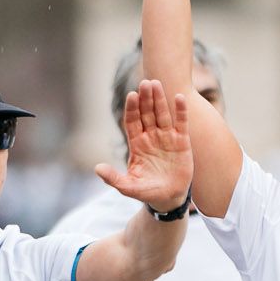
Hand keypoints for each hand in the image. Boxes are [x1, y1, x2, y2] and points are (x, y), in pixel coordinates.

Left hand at [95, 79, 192, 212]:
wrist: (168, 198)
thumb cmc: (147, 191)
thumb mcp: (128, 187)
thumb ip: (113, 178)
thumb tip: (97, 169)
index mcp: (137, 144)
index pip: (132, 122)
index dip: (132, 109)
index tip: (131, 95)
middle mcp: (151, 137)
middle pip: (147, 113)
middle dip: (145, 98)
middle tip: (145, 82)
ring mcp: (167, 137)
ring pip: (162, 114)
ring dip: (160, 99)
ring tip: (156, 84)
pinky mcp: (182, 142)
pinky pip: (181, 123)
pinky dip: (181, 111)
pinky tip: (179, 97)